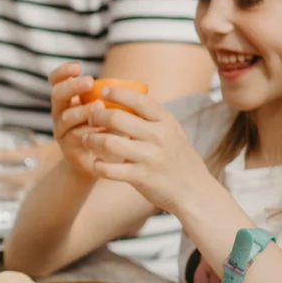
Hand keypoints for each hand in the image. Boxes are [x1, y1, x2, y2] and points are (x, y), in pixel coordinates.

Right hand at [47, 62, 102, 180]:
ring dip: (82, 110)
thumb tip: (138, 86)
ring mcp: (62, 131)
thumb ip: (111, 100)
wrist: (96, 164)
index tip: (78, 66)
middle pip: (57, 95)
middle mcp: (60, 113)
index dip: (63, 72)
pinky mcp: (68, 148)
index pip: (57, 81)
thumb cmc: (105, 132)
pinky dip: (88, 131)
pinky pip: (75, 137)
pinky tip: (100, 129)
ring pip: (66, 117)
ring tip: (99, 106)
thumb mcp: (106, 113)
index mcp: (68, 100)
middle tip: (89, 81)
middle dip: (72, 87)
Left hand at [73, 85, 213, 216]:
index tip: (103, 91)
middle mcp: (158, 137)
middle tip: (90, 118)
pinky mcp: (140, 178)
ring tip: (87, 139)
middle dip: (96, 116)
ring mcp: (149, 157)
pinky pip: (109, 169)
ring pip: (107, 142)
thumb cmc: (179, 159)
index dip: (117, 93)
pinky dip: (98, 165)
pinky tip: (97, 163)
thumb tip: (126, 100)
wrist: (194, 191)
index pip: (138, 99)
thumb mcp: (173, 132)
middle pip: (115, 117)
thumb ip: (153, 118)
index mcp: (166, 122)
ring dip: (91, 139)